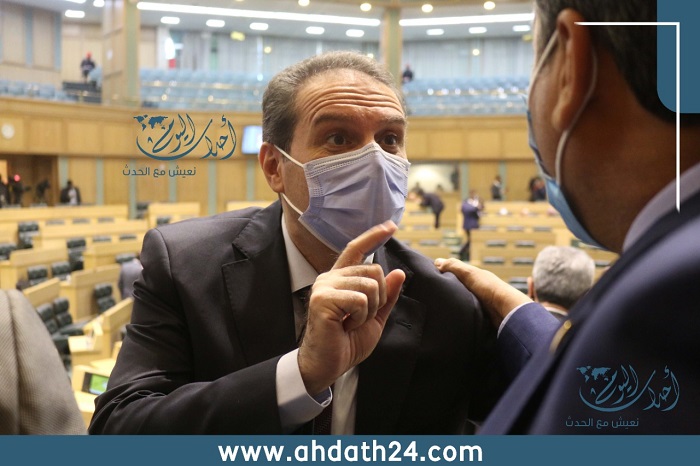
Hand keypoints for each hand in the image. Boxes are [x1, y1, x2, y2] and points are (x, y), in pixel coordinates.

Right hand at [298, 221, 405, 395]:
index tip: (391, 225)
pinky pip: (360, 299)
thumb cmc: (346, 342)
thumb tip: (398, 273)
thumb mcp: (374, 317)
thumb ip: (386, 296)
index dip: (374, 236)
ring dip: (370, 310)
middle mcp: (330, 277)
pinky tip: (346, 325)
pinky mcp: (323, 299)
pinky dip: (361, 316)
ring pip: (370, 285)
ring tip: (352, 322)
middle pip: (374, 270)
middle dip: (379, 298)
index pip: (356, 249)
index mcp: (340, 279)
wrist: (328, 365)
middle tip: (361, 317)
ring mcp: (324, 287)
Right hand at [434, 258, 530, 327]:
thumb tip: (437, 261)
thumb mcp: (469, 273)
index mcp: (476, 277)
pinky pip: (466, 313)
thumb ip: (454, 267)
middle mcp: (478, 289)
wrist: (506, 311)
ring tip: (440, 308)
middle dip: (448, 291)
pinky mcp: (481, 316)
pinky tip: (452, 316)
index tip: (432, 279)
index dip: (445, 275)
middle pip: (459, 288)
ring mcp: (480, 303)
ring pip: (462, 301)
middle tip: (433, 296)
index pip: (457, 274)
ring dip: (454, 304)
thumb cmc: (489, 289)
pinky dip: (460, 314)